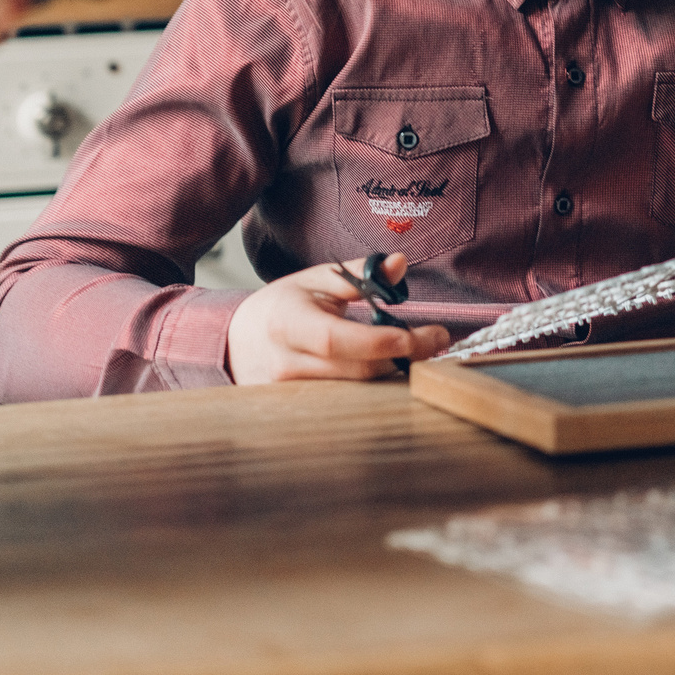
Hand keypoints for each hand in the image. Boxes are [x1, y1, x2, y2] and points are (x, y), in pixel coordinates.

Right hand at [227, 254, 451, 383]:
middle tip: (438, 339)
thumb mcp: (316, 281)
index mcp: (287, 323)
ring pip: (357, 391)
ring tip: (418, 350)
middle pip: (357, 371)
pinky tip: (391, 370)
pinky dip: (374, 388)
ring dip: (394, 372)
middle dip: (405, 356)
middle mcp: (285, 363)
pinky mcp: (297, 411)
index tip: (424, 333)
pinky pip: (347, 402)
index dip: (382, 341)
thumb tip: (401, 262)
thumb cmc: (281, 307)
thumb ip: (360, 275)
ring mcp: (289, 394)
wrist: (236, 343)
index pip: (336, 340)